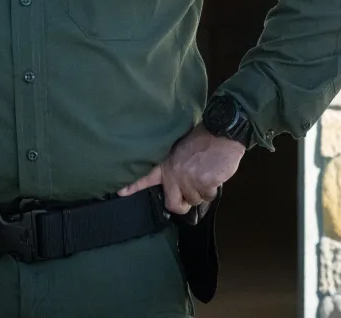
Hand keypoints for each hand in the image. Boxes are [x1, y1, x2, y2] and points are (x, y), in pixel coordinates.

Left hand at [117, 124, 244, 214]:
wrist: (220, 134)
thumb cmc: (202, 141)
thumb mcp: (179, 150)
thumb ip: (174, 166)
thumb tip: (176, 185)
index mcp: (166, 164)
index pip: (146, 177)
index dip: (133, 186)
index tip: (120, 192)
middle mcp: (174, 174)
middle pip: (173, 205)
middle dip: (182, 206)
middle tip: (188, 200)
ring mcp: (189, 180)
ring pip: (195, 200)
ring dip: (202, 192)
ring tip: (205, 174)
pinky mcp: (204, 183)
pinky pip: (209, 196)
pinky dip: (212, 189)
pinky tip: (214, 174)